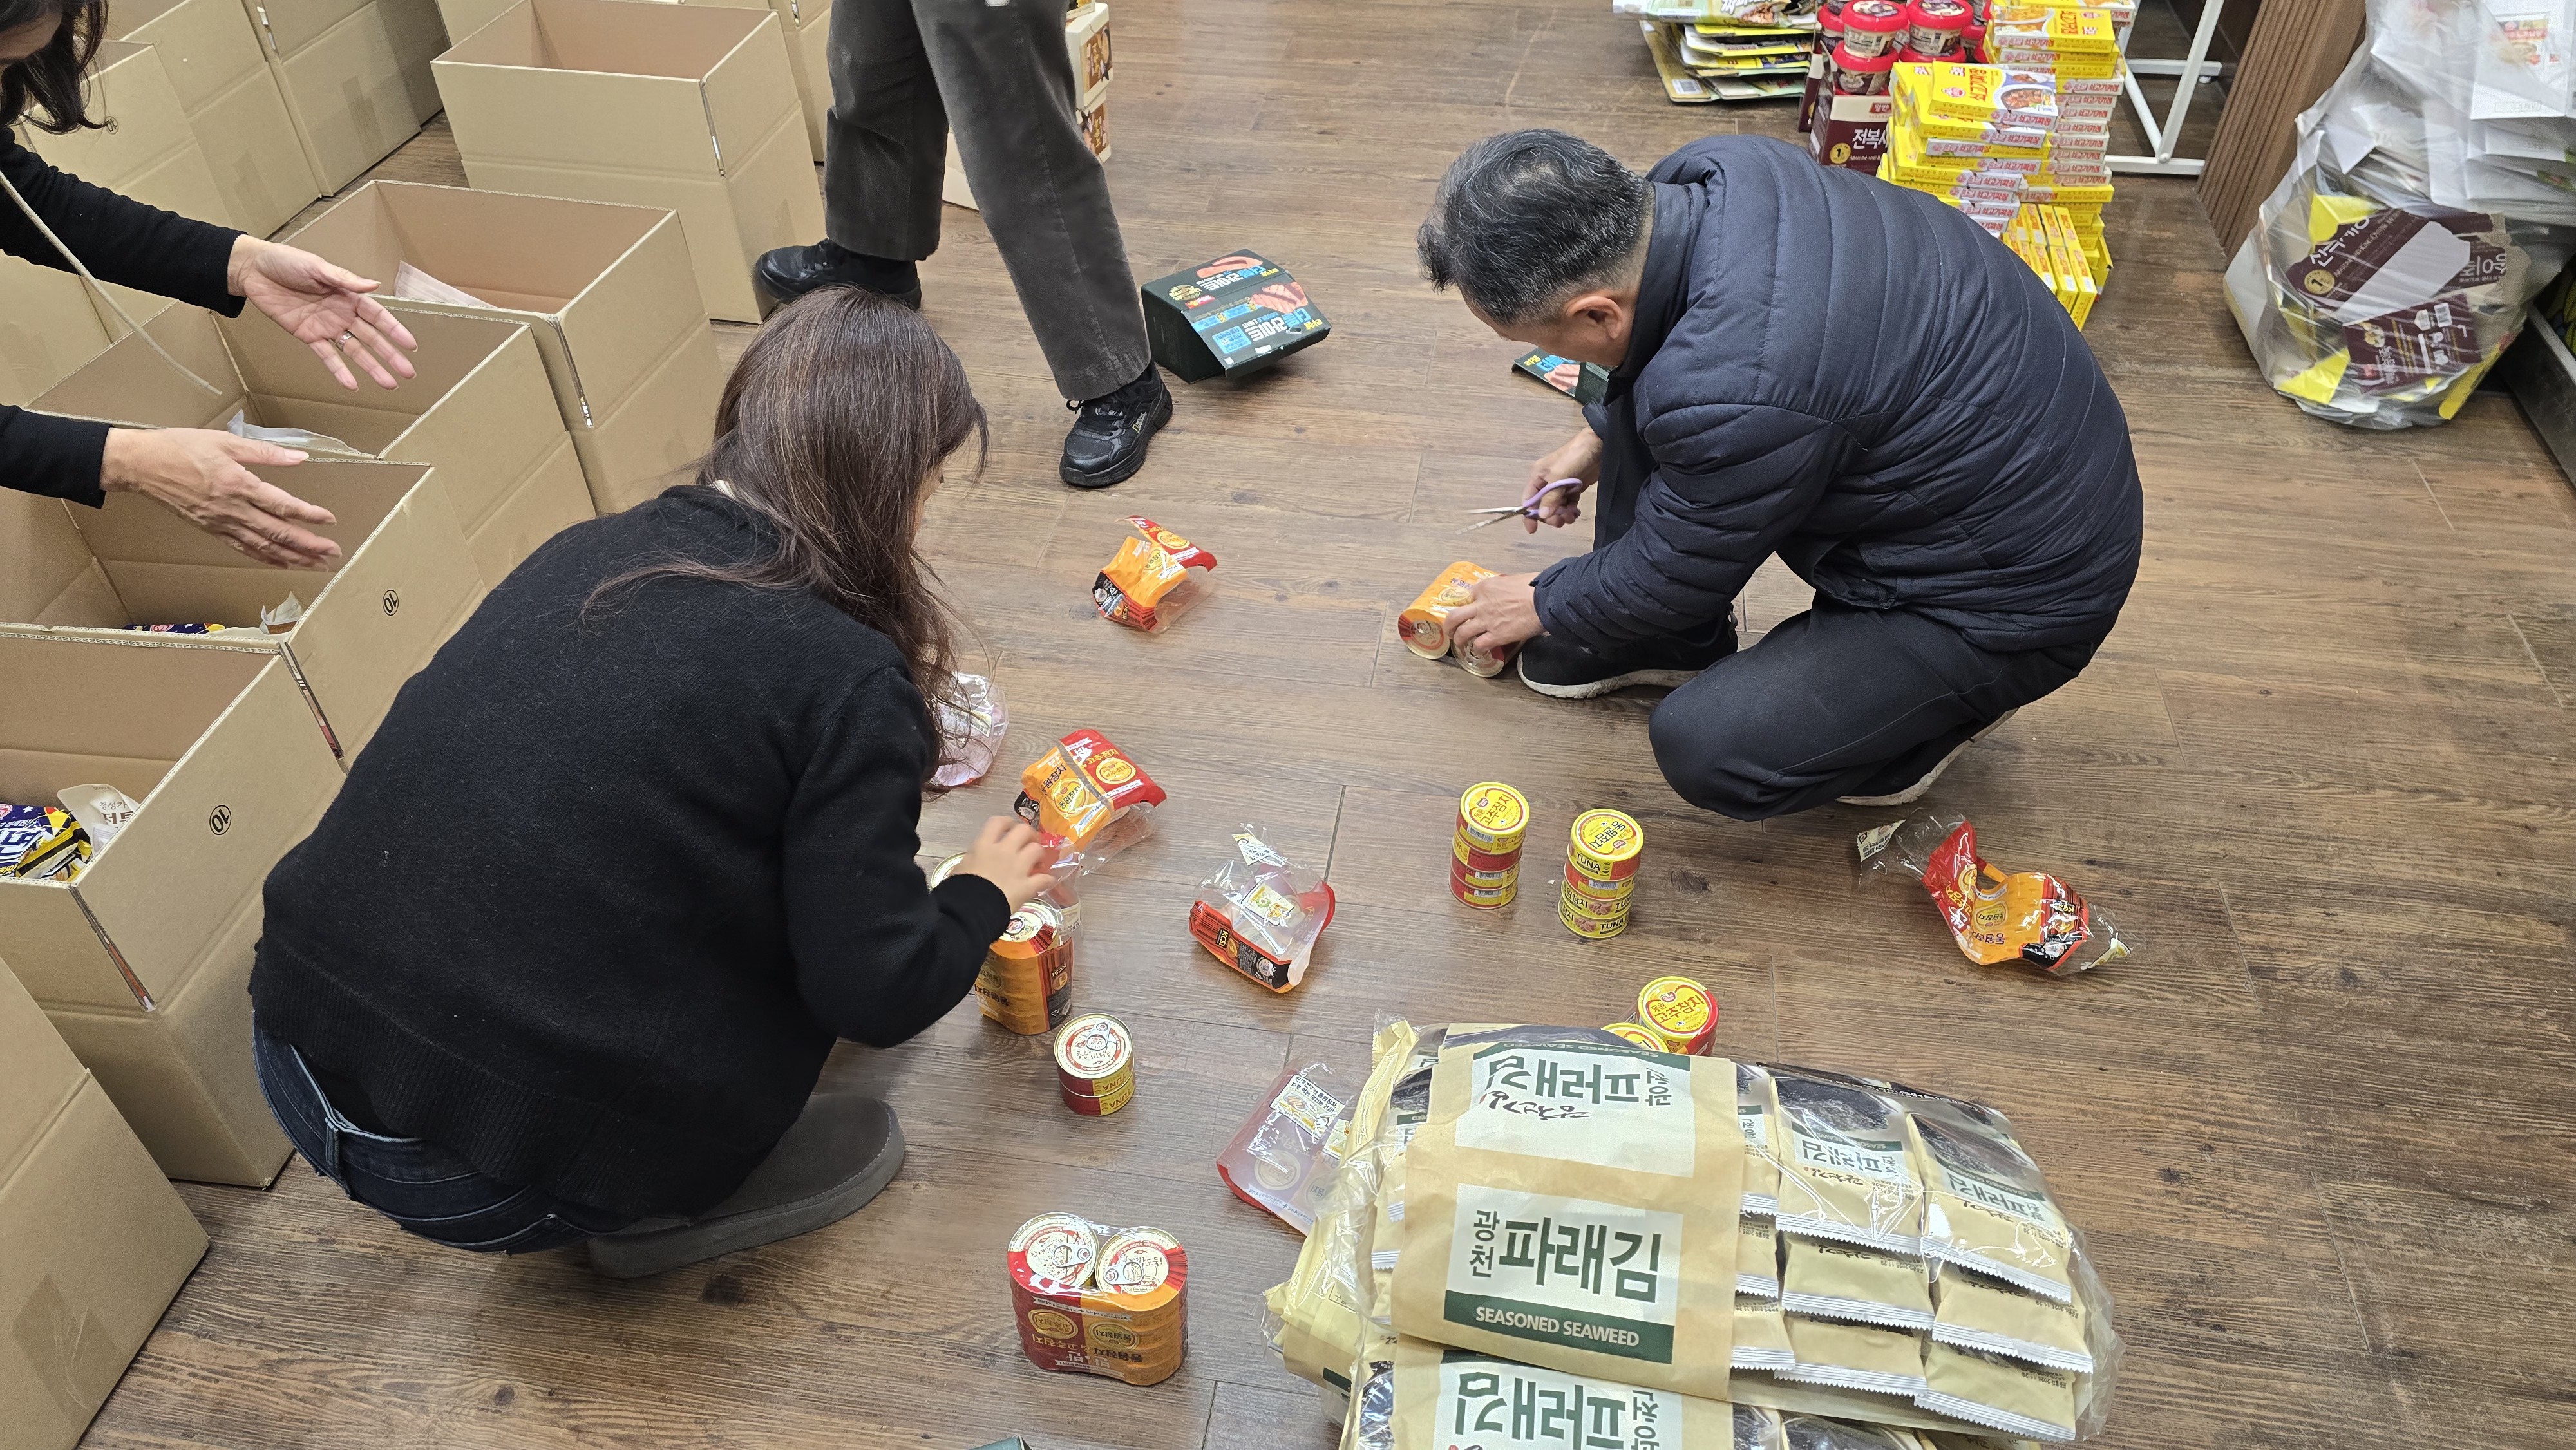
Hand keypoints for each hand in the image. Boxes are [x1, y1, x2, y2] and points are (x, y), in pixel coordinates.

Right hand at [100, 428, 340, 567]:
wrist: (140, 465)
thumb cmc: (180, 447)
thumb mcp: (225, 441)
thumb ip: (265, 453)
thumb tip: (300, 457)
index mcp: (237, 484)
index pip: (281, 506)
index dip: (309, 515)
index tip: (330, 520)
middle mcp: (231, 509)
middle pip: (277, 533)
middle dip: (308, 545)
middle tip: (333, 553)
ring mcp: (220, 522)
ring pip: (262, 546)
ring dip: (292, 557)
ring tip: (316, 564)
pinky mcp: (210, 529)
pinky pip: (242, 548)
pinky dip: (265, 558)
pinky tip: (281, 563)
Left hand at [228, 236, 417, 390]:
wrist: (253, 270)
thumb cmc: (285, 262)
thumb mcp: (317, 267)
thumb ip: (345, 280)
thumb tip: (374, 285)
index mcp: (347, 295)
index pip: (377, 316)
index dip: (394, 330)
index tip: (410, 344)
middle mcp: (341, 313)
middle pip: (371, 338)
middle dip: (390, 355)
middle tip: (408, 372)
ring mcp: (326, 327)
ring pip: (354, 351)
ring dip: (371, 367)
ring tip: (389, 384)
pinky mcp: (307, 336)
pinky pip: (327, 356)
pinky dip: (339, 371)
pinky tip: (352, 385)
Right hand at [955, 815, 1056, 912]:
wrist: (968, 910)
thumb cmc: (958, 889)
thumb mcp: (961, 867)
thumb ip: (974, 858)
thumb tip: (977, 860)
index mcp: (984, 845)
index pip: (999, 822)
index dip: (1007, 822)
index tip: (1010, 827)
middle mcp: (1004, 851)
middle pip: (1023, 830)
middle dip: (1029, 834)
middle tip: (1029, 842)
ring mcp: (1018, 868)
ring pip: (1037, 850)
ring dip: (1039, 854)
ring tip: (1037, 861)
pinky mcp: (1026, 886)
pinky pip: (1044, 879)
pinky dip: (1047, 879)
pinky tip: (1046, 881)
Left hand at [1448, 573, 1542, 651]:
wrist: (1545, 599)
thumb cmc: (1535, 587)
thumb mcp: (1514, 579)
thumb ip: (1504, 588)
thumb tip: (1509, 592)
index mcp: (1485, 587)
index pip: (1469, 596)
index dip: (1469, 605)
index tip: (1470, 610)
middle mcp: (1481, 604)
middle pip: (1455, 616)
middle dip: (1449, 625)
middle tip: (1451, 630)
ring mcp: (1487, 621)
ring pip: (1462, 632)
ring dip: (1459, 640)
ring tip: (1460, 644)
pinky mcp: (1496, 635)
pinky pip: (1479, 645)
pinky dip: (1477, 650)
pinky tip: (1480, 652)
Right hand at [1523, 427, 1601, 533]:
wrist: (1599, 445)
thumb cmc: (1574, 456)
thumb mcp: (1559, 476)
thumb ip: (1551, 497)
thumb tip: (1543, 516)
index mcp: (1538, 476)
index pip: (1528, 500)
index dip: (1529, 515)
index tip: (1534, 530)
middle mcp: (1547, 482)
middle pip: (1543, 507)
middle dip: (1550, 516)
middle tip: (1560, 521)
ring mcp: (1561, 486)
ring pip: (1557, 508)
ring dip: (1562, 515)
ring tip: (1571, 516)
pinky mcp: (1575, 488)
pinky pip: (1569, 505)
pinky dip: (1571, 511)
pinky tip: (1575, 513)